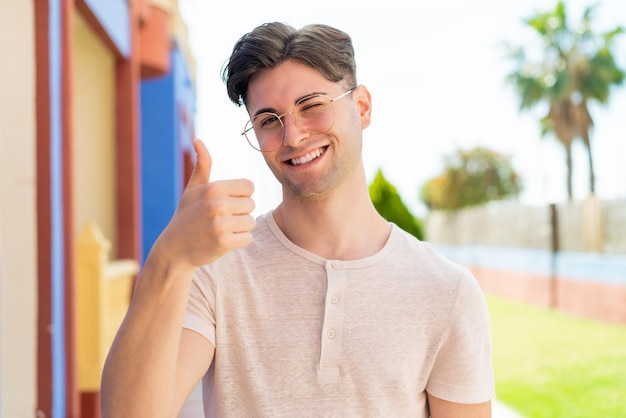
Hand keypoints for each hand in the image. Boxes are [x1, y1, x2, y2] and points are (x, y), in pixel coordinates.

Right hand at [153, 139, 255, 269]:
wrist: (174, 250)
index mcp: (213, 188)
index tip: (227, 203)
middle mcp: (217, 204)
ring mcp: (220, 224)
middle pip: (251, 205)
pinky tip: (222, 240)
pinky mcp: (224, 242)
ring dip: (240, 227)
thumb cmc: (187, 216)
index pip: (249, 186)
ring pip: (251, 222)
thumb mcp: (192, 189)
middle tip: (221, 219)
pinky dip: (239, 241)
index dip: (241, 196)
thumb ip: (202, 165)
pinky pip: (248, 238)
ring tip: (221, 229)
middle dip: (240, 212)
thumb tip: (198, 140)